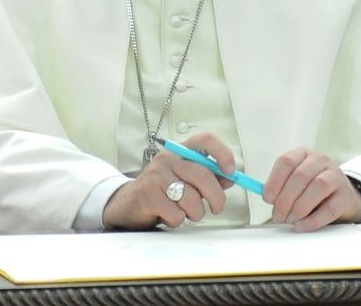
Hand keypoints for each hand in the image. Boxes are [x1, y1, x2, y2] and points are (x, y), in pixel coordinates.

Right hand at [103, 132, 235, 229]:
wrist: (129, 203)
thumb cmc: (163, 190)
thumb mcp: (186, 179)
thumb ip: (208, 176)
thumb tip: (230, 177)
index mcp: (181, 151)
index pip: (205, 140)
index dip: (222, 153)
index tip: (231, 171)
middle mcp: (168, 159)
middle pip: (202, 175)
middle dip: (216, 197)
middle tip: (217, 207)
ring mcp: (156, 176)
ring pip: (192, 199)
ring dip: (195, 213)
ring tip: (186, 212)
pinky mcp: (147, 195)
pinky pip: (176, 214)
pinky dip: (178, 220)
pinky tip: (169, 215)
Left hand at [262, 148, 360, 232]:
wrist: (342, 195)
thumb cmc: (312, 187)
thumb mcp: (296, 180)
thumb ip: (281, 186)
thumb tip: (267, 197)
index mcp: (304, 154)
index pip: (287, 162)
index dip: (274, 181)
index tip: (267, 198)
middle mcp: (321, 161)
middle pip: (300, 176)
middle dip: (285, 199)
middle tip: (278, 215)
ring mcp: (336, 177)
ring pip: (317, 187)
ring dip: (299, 207)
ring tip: (290, 220)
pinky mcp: (345, 196)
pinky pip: (329, 209)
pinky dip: (312, 220)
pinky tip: (301, 226)